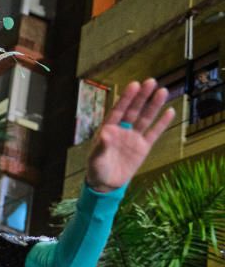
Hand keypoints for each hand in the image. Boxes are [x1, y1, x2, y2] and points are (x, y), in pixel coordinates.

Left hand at [86, 78, 175, 192]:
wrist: (106, 184)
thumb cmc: (96, 169)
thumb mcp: (96, 159)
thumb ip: (102, 146)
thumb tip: (106, 132)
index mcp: (108, 129)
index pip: (118, 111)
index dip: (126, 98)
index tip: (134, 85)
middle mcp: (122, 130)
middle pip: (133, 111)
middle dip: (141, 97)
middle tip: (151, 81)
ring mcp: (133, 138)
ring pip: (145, 119)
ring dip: (153, 106)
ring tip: (163, 91)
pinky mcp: (143, 147)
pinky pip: (154, 133)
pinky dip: (161, 123)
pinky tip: (170, 112)